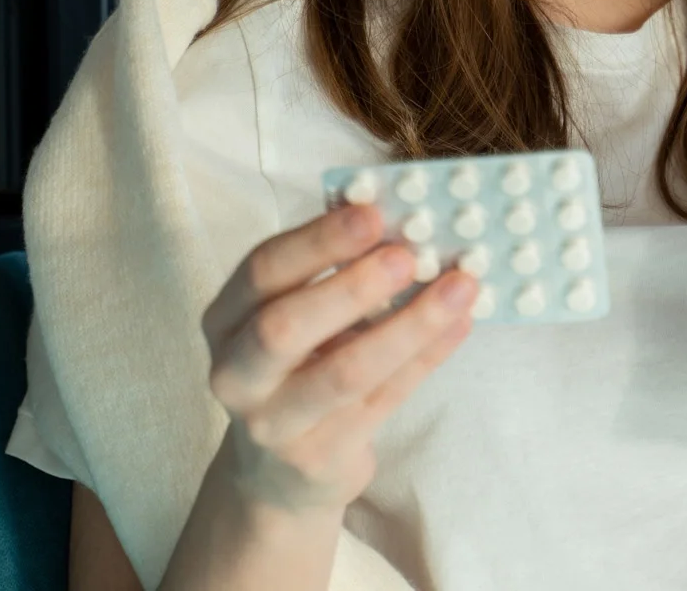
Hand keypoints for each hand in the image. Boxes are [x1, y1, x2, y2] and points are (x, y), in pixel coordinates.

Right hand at [198, 201, 475, 516]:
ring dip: (409, 326)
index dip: (317, 240)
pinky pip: (384, 402)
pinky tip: (460, 325)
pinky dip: (426, 358)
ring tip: (459, 288)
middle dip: (351, 287)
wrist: (279, 473)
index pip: (261, 272)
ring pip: (344, 373)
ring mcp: (275, 424)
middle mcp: (236, 374)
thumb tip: (407, 223)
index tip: (372, 213)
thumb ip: (335, 274)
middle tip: (409, 256)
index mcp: (226, 320)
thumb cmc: (296, 369)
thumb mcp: (295, 317)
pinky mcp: (321, 458)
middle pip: (284, 327)